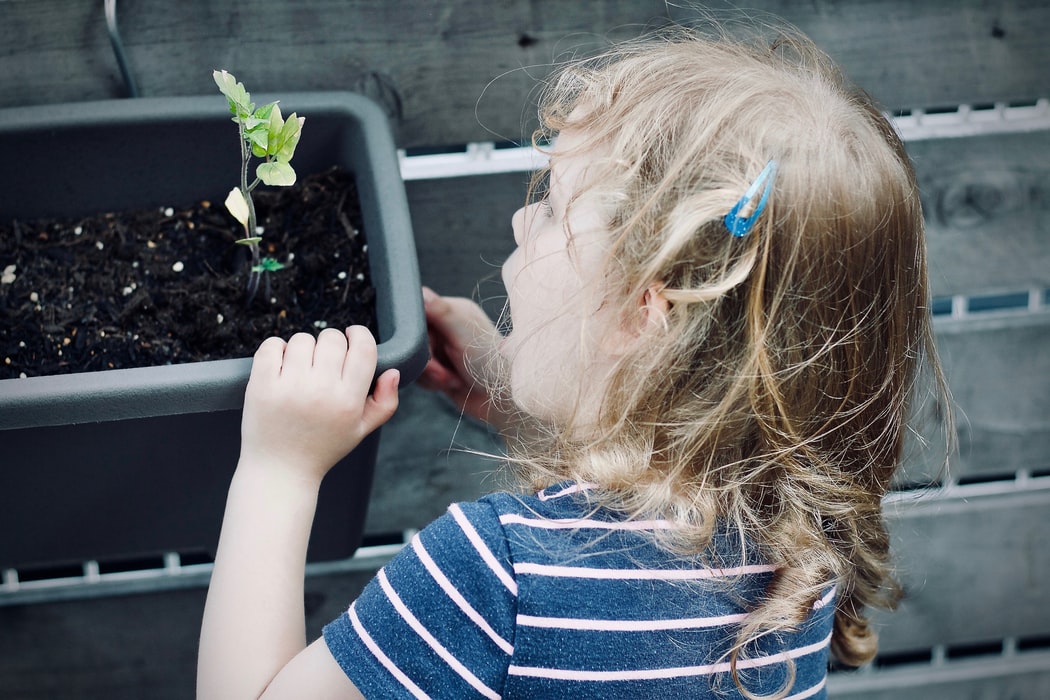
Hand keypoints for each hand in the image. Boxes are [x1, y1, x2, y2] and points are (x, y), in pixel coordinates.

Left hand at [238, 326, 399, 482]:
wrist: (280, 470)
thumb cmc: (322, 448)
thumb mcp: (360, 430)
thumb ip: (385, 402)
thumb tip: (394, 372)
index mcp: (348, 400)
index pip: (363, 348)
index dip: (359, 334)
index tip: (351, 336)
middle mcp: (321, 391)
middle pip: (332, 338)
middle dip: (330, 343)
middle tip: (323, 360)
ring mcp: (289, 387)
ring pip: (302, 339)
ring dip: (303, 348)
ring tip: (301, 368)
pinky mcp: (262, 386)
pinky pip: (271, 346)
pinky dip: (276, 349)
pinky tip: (281, 364)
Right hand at [417, 287, 506, 425]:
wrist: (501, 399)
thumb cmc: (491, 362)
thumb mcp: (463, 333)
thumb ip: (440, 311)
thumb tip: (420, 291)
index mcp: (452, 311)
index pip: (418, 312)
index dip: (416, 332)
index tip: (428, 347)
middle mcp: (446, 328)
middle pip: (413, 339)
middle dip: (426, 359)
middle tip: (443, 371)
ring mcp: (443, 350)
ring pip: (415, 358)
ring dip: (431, 374)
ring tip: (452, 379)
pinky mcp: (440, 370)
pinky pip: (420, 374)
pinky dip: (432, 383)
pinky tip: (451, 385)